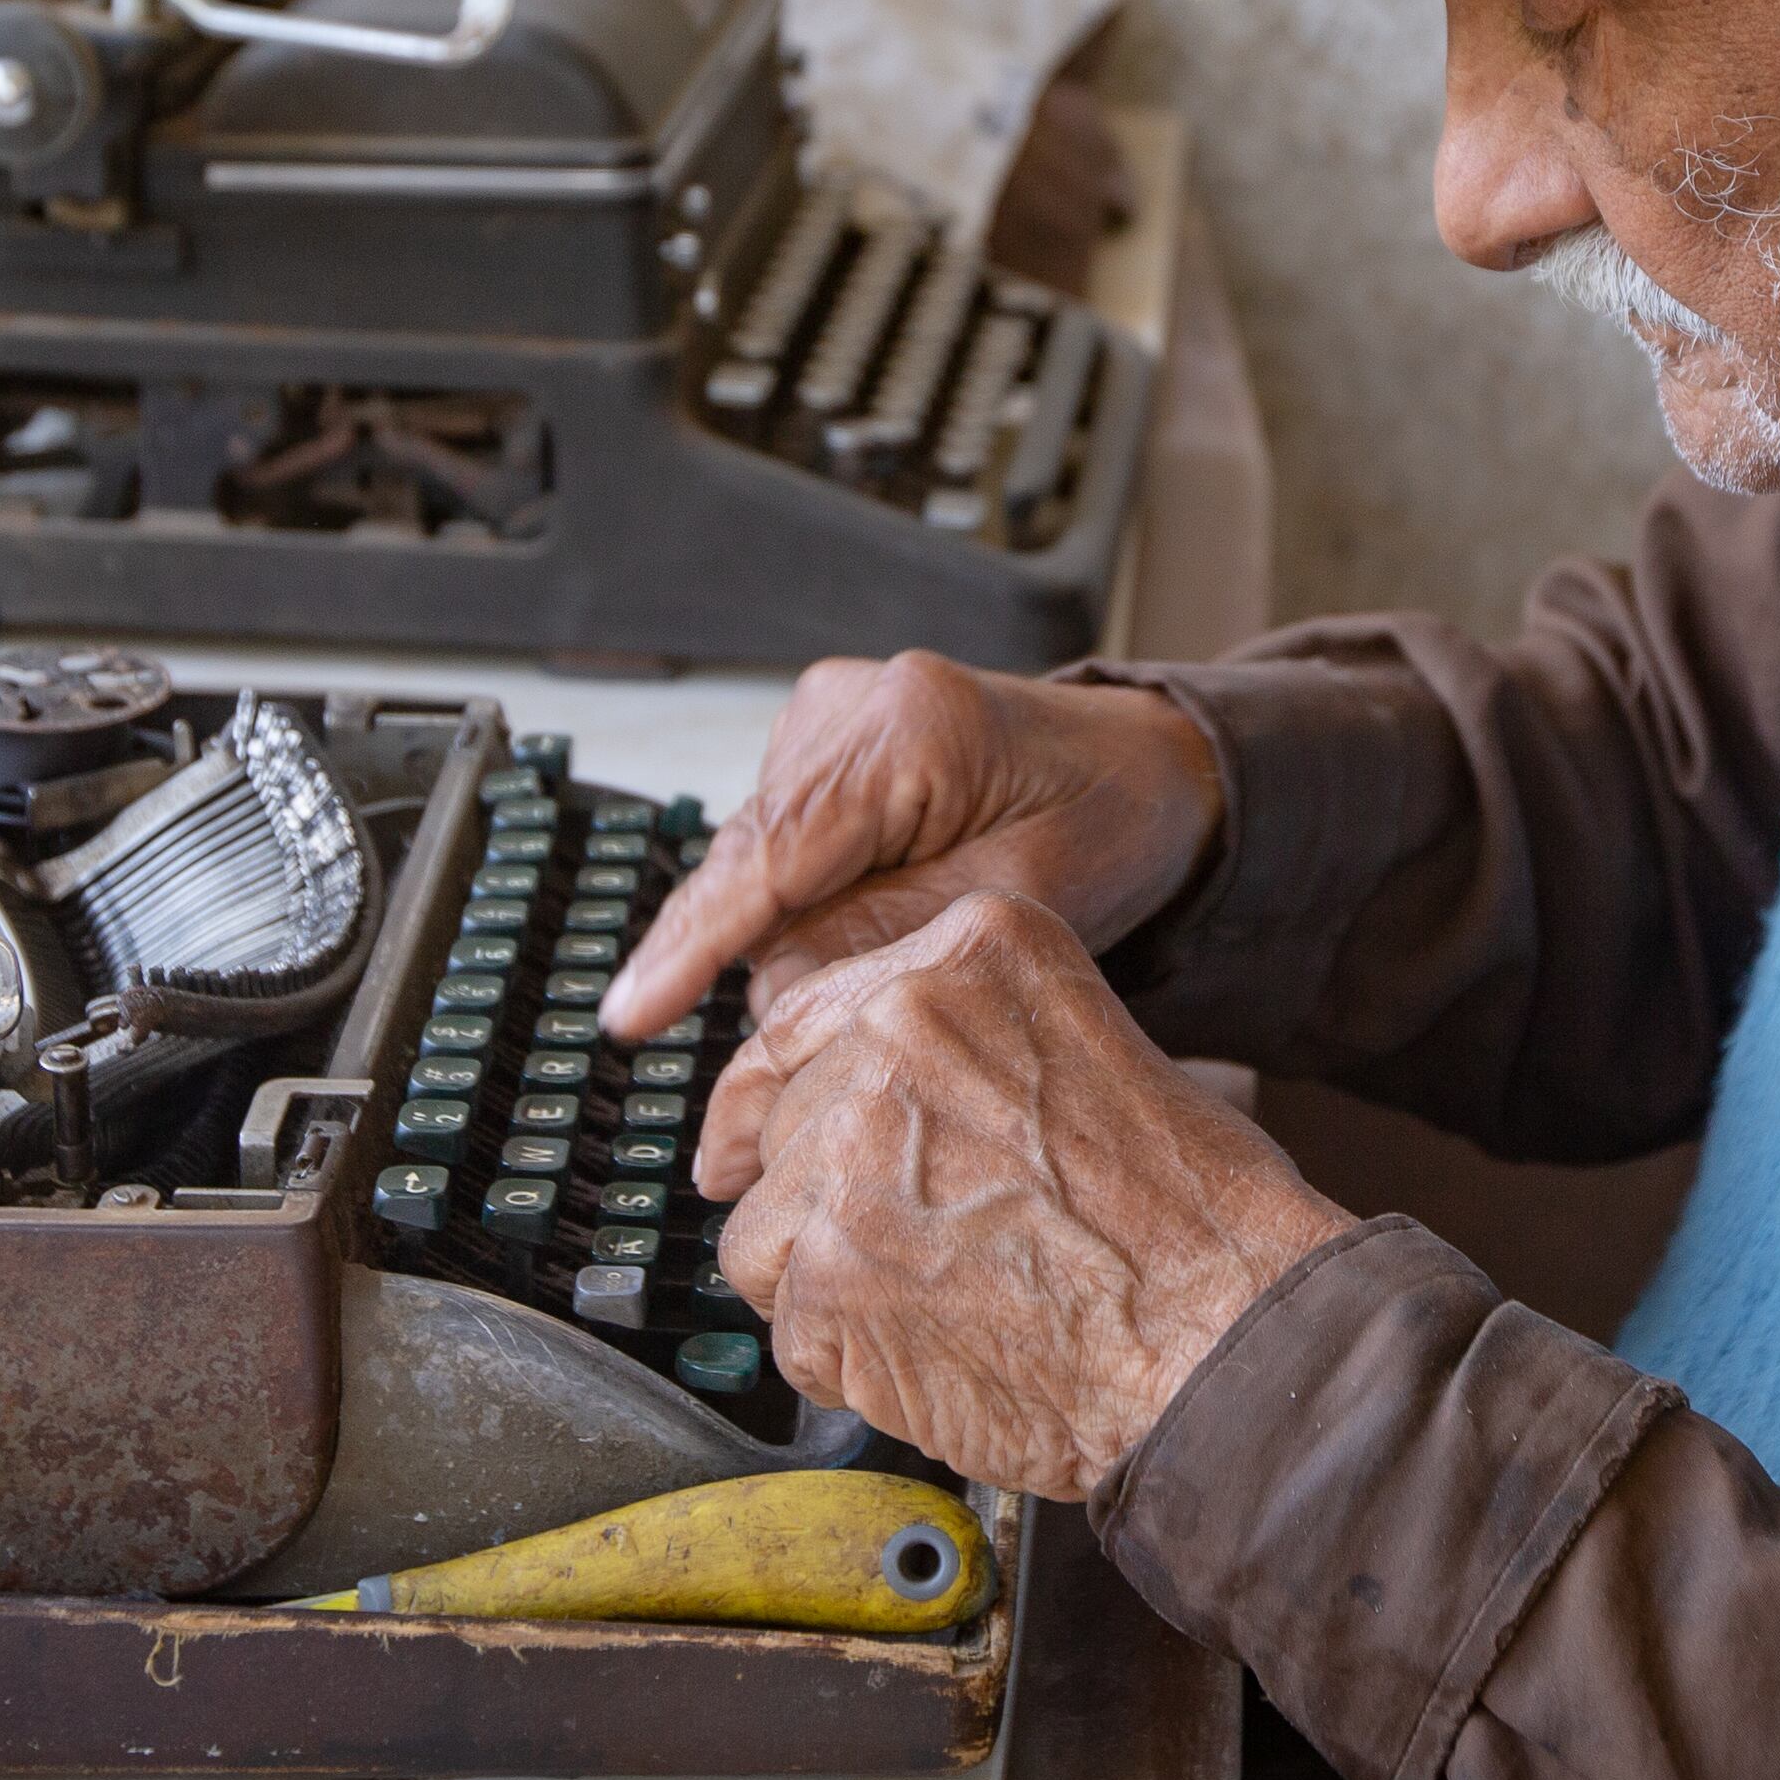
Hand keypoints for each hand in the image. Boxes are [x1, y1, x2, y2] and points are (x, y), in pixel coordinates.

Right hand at [600, 655, 1223, 1040]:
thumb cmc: (1108, 824)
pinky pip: (781, 846)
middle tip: (764, 1076)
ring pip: (759, 863)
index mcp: (910, 728)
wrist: (1148, 762)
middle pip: (753, 861)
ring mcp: (827, 713)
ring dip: (789, 932)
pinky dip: (802, 901)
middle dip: (753, 961)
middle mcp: (850, 703)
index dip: (693, 944)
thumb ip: (887, 938)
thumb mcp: (1019, 900)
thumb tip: (764, 992)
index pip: (772, 853)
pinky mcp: (822, 738)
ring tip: (856, 984)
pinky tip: (856, 929)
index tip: (630, 1014)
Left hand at [703, 892, 1348, 1499]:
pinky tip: (942, 1352)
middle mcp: (894, 1033)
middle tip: (927, 1253)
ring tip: (946, 1304)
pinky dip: (850, 1361)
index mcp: (963, 958)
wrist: (1225, 1334)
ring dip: (829, 1285)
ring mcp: (849, 1155)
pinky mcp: (827, 1277)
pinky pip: (790, 1330)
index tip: (751, 1141)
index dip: (774, 1098)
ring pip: (763, 1236)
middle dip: (824, 1203)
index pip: (798, 1019)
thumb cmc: (1191, 1215)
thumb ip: (956, 1046)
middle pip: (778, 1131)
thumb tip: (834, 1092)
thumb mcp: (1083, 1045)